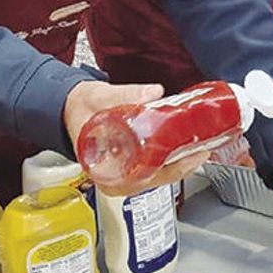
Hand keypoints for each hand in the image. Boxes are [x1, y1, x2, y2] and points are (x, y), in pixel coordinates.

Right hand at [63, 80, 209, 195]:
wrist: (69, 107)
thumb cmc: (81, 108)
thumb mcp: (100, 97)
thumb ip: (125, 95)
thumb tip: (153, 93)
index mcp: (103, 169)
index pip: (142, 178)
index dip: (169, 171)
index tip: (188, 158)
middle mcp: (115, 176)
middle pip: (155, 178)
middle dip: (182, 166)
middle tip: (203, 151)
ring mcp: (124, 171)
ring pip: (157, 174)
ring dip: (180, 162)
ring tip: (200, 148)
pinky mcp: (131, 162)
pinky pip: (154, 166)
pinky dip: (171, 157)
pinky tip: (186, 147)